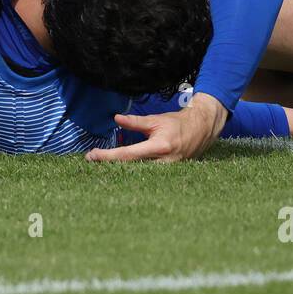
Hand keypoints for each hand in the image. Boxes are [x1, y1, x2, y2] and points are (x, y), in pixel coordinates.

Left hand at [86, 92, 227, 161]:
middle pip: (130, 169)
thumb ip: (135, 122)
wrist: (201, 130)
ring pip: (137, 175)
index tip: (91, 156)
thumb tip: (116, 119)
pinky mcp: (168, 174)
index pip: (127, 155)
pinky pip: (146, 175)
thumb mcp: (156, 120)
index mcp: (159, 147)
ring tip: (101, 165)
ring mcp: (167, 171)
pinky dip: (132, 172)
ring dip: (119, 171)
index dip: (107, 156)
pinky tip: (120, 169)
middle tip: (91, 162)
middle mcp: (163, 162)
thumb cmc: (177, 124)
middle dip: (109, 166)